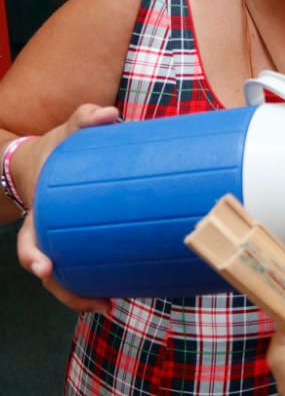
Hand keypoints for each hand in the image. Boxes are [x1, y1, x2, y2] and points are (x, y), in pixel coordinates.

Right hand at [16, 103, 118, 313]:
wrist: (51, 160)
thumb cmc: (59, 148)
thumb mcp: (66, 131)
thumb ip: (85, 118)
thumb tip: (109, 113)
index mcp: (39, 212)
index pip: (29, 239)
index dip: (33, 255)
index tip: (43, 269)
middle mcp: (47, 233)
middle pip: (50, 274)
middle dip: (69, 292)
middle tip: (99, 303)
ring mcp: (63, 242)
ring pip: (67, 279)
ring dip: (85, 296)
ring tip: (112, 305)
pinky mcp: (82, 243)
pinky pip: (86, 268)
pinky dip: (99, 281)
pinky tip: (122, 291)